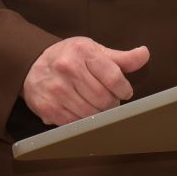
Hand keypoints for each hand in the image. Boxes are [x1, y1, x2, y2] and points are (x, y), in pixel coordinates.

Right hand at [22, 37, 150, 125]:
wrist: (32, 64)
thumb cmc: (69, 57)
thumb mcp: (94, 51)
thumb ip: (121, 58)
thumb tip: (144, 54)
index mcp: (82, 52)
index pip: (114, 78)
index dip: (124, 89)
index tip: (122, 91)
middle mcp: (67, 69)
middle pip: (104, 99)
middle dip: (111, 103)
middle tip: (107, 99)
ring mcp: (56, 90)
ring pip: (91, 114)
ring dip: (98, 114)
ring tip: (93, 105)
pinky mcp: (48, 108)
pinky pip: (75, 124)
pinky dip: (82, 122)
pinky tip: (80, 110)